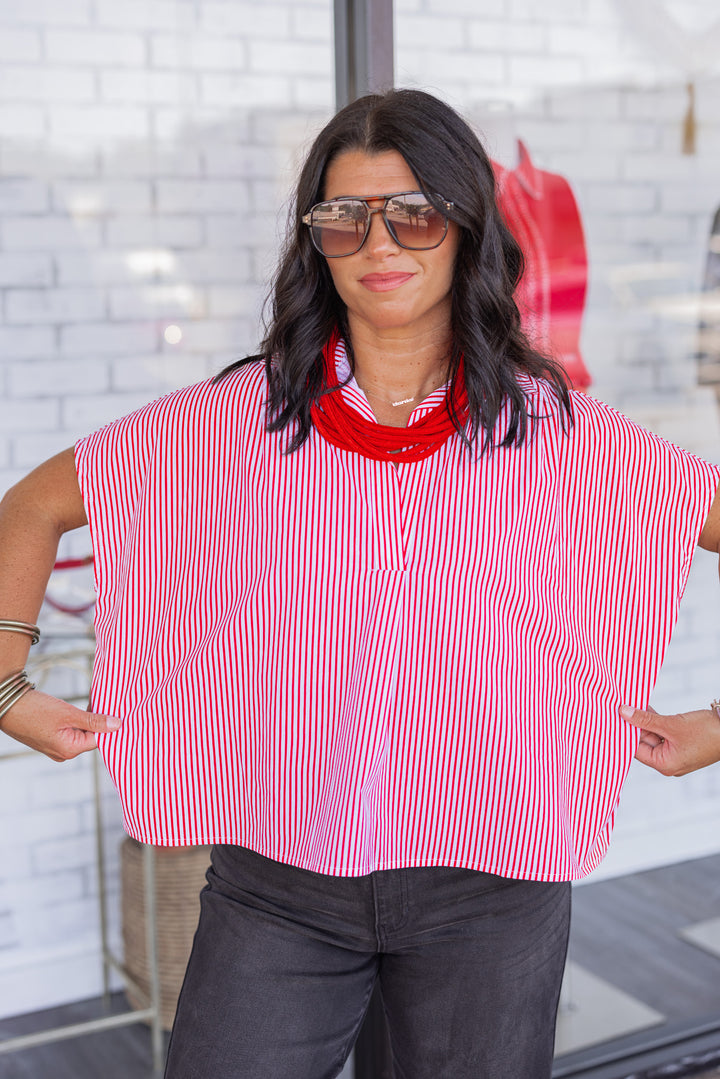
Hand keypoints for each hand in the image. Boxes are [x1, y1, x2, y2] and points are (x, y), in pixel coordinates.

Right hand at [0, 689, 121, 761]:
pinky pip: (70, 731)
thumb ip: (93, 721)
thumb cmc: (34, 710)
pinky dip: (76, 720)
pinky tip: (79, 708)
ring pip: (81, 732)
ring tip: (92, 703)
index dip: (109, 724)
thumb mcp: (68, 713)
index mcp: (69, 750)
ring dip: (87, 719)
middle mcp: (63, 753)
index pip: (99, 739)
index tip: (115, 710)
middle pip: (90, 737)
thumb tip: (117, 725)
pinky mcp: (50, 739)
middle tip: (104, 702)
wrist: (6, 706)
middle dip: (98, 721)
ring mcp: (56, 747)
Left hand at [620, 704, 719, 776]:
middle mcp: (668, 762)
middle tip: (618, 707)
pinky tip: (643, 706)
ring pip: (652, 734)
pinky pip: (662, 731)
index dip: (624, 733)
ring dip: (643, 720)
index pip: (635, 749)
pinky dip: (654, 720)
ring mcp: (675, 752)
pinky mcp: (681, 742)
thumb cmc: (707, 733)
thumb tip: (623, 713)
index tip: (612, 718)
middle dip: (632, 725)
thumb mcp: (672, 724)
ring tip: (629, 703)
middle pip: (643, 742)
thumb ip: (646, 719)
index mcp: (664, 764)